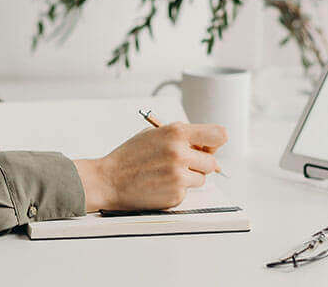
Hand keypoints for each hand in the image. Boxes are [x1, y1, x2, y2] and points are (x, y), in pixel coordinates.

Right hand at [74, 122, 226, 212]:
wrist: (108, 180)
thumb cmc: (130, 156)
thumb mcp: (154, 134)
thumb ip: (182, 136)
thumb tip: (206, 147)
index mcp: (176, 133)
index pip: (219, 135)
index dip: (215, 143)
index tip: (208, 147)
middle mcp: (180, 153)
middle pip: (213, 162)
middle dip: (201, 164)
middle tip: (182, 164)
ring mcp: (179, 176)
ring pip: (202, 178)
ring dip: (189, 177)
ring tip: (165, 173)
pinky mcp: (176, 195)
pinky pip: (188, 192)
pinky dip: (177, 189)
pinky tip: (159, 184)